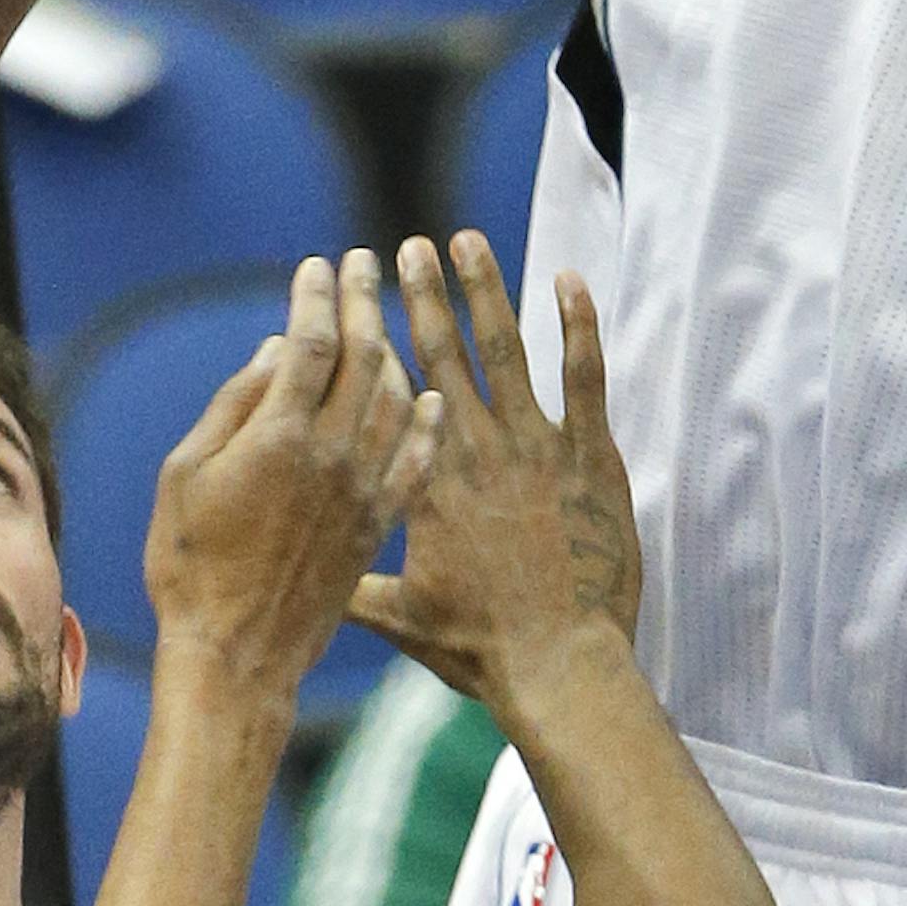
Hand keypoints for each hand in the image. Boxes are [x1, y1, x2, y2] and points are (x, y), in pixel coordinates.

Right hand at [147, 251, 440, 696]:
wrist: (237, 659)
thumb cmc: (190, 569)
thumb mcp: (184, 477)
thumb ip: (232, 407)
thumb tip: (273, 349)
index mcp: (279, 436)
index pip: (310, 340)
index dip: (317, 295)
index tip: (319, 264)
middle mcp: (331, 453)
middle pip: (363, 355)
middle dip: (363, 300)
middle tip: (365, 263)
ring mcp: (363, 489)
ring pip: (397, 397)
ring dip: (396, 348)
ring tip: (388, 319)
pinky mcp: (379, 524)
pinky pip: (416, 459)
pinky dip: (426, 422)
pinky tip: (431, 397)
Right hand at [352, 234, 641, 713]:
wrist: (559, 665)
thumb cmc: (483, 649)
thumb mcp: (406, 622)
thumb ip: (360, 593)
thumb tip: (315, 589)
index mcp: (429, 483)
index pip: (396, 396)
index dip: (378, 344)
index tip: (363, 305)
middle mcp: (477, 450)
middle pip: (445, 354)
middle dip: (424, 294)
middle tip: (408, 245)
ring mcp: (537, 447)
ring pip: (508, 349)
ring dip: (487, 289)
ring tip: (468, 240)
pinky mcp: (592, 454)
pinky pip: (584, 375)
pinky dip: (578, 324)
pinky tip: (569, 279)